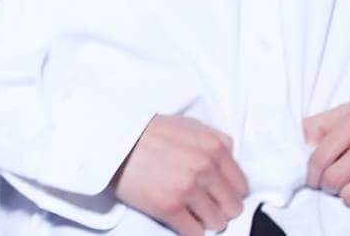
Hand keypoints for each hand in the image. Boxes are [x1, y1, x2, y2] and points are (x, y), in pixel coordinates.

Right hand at [113, 114, 248, 235]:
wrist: (108, 139)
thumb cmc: (145, 131)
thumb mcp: (186, 124)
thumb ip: (214, 139)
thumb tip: (231, 157)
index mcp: (214, 147)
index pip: (242, 186)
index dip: (228, 192)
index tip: (214, 194)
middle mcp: (205, 168)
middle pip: (233, 208)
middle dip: (218, 208)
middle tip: (200, 204)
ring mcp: (188, 189)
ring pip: (217, 223)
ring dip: (203, 220)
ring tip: (188, 211)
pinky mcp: (169, 207)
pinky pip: (195, 232)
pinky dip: (188, 229)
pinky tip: (178, 218)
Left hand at [306, 100, 349, 207]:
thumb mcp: (345, 112)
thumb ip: (319, 125)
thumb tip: (306, 147)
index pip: (321, 157)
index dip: (311, 174)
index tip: (312, 181)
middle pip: (334, 179)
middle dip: (326, 187)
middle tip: (328, 186)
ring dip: (345, 196)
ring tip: (347, 188)